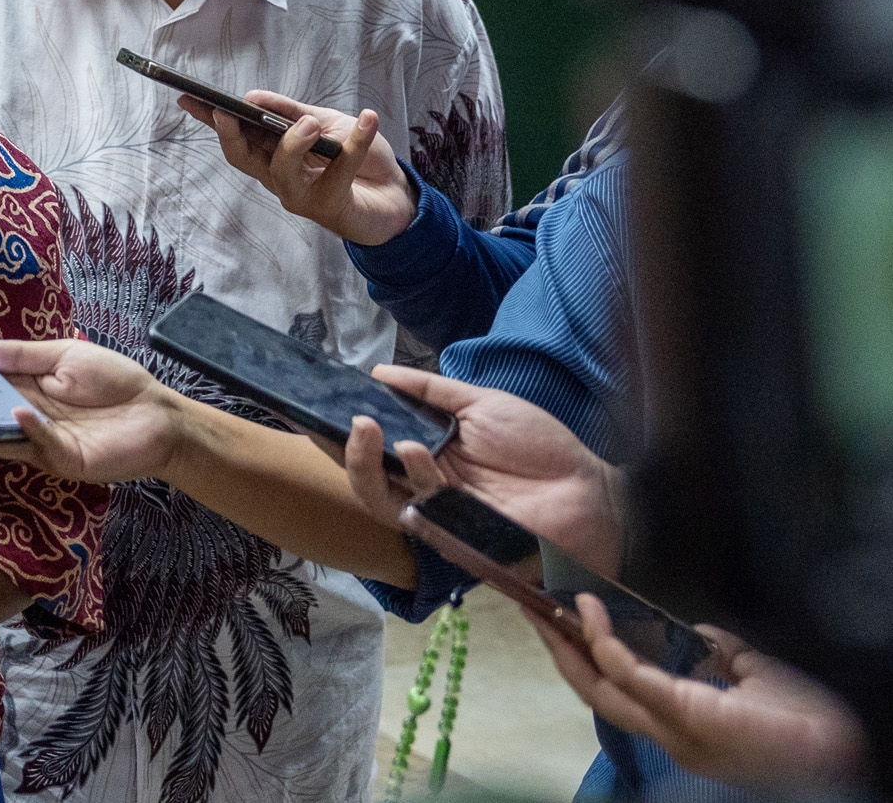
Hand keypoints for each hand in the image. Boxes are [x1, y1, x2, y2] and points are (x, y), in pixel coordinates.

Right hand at [0, 338, 187, 482]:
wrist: (160, 414)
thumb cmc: (115, 382)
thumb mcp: (64, 356)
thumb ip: (21, 355)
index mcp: (23, 390)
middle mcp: (25, 418)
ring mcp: (41, 443)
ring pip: (0, 438)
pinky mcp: (63, 461)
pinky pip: (38, 446)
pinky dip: (27, 430)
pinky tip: (18, 413)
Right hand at [183, 90, 415, 246]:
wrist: (395, 194)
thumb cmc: (355, 157)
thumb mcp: (325, 122)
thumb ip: (292, 113)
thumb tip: (252, 97)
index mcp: (271, 154)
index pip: (234, 135)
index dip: (209, 119)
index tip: (188, 98)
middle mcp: (278, 177)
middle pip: (242, 158)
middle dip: (231, 136)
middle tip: (230, 111)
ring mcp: (301, 195)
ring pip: (281, 171)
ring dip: (293, 143)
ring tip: (310, 124)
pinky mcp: (330, 206)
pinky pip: (340, 171)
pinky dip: (357, 140)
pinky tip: (368, 118)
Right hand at [340, 366, 624, 577]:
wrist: (590, 488)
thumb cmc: (541, 447)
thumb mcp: (481, 404)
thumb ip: (430, 391)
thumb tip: (378, 372)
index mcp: (428, 455)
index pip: (373, 449)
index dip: (341, 434)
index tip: (316, 407)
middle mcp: (425, 487)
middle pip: (367, 479)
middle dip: (346, 452)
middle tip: (352, 420)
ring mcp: (438, 512)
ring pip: (381, 500)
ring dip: (367, 465)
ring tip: (369, 429)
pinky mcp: (456, 533)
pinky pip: (421, 509)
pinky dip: (413, 476)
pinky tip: (415, 449)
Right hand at [531, 596, 866, 790]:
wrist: (838, 753)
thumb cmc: (810, 724)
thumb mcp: (760, 680)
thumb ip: (724, 658)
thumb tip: (697, 632)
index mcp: (684, 730)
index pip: (618, 696)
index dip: (586, 660)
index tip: (567, 622)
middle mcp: (669, 736)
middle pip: (593, 695)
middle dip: (559, 653)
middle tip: (533, 613)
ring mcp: (673, 729)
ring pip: (599, 688)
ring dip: (567, 644)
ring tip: (547, 609)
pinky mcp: (685, 714)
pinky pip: (629, 675)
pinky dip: (605, 641)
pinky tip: (593, 614)